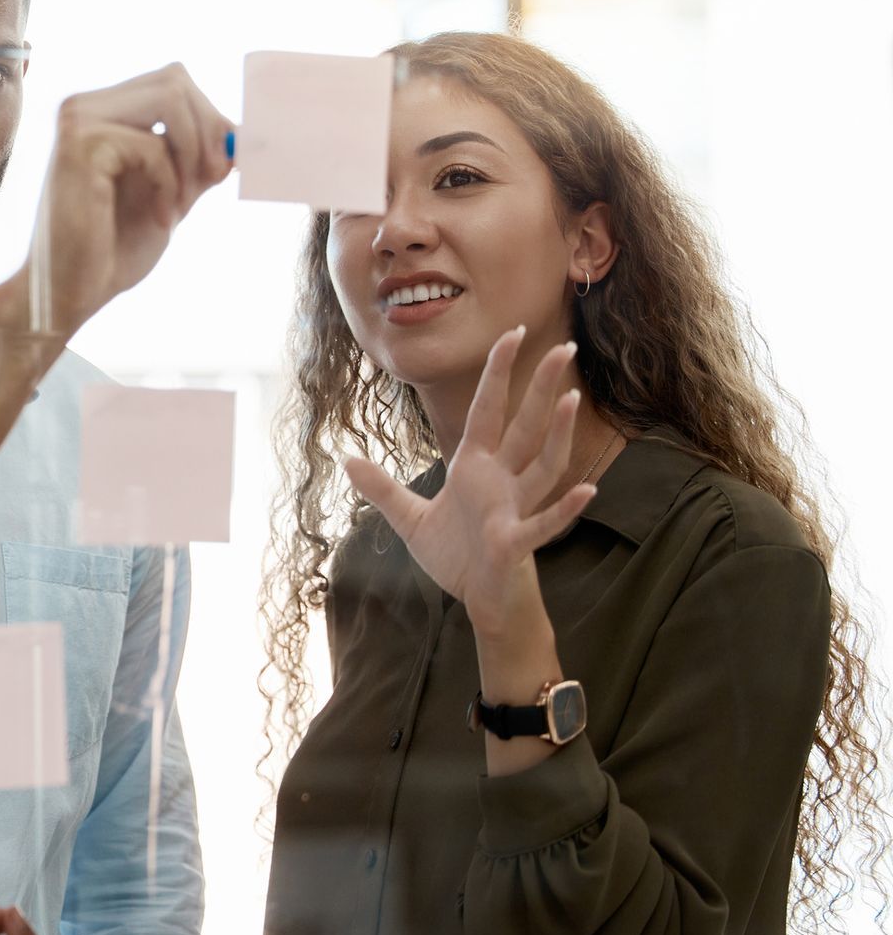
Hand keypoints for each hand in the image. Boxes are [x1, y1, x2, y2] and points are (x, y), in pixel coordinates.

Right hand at [27, 63, 233, 334]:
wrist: (72, 292)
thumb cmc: (113, 249)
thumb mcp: (171, 193)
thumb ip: (199, 159)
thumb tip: (245, 132)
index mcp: (101, 111)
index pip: (174, 81)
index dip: (209, 119)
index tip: (222, 169)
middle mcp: (84, 106)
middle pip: (175, 79)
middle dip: (207, 131)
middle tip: (213, 181)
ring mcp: (78, 121)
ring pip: (169, 99)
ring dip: (191, 154)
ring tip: (185, 203)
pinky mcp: (80, 146)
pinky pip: (154, 146)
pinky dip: (170, 186)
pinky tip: (161, 220)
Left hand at [342, 328, 594, 631]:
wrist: (479, 601)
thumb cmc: (457, 557)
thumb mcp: (410, 520)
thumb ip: (382, 489)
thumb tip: (347, 459)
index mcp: (476, 468)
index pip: (488, 411)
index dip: (498, 374)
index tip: (512, 333)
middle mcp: (501, 481)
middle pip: (526, 426)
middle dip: (542, 388)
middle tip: (565, 346)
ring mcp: (513, 509)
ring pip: (543, 465)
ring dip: (558, 435)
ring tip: (572, 400)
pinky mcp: (516, 544)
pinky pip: (544, 523)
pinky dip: (564, 509)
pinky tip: (587, 491)